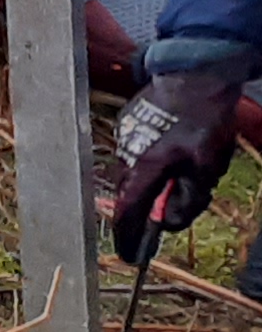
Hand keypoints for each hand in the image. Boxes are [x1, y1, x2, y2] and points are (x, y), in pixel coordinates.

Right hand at [113, 74, 245, 261]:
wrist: (193, 74)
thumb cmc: (203, 122)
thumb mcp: (206, 170)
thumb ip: (188, 200)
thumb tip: (169, 221)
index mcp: (143, 170)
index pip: (128, 214)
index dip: (128, 239)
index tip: (129, 256)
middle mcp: (126, 156)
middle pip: (129, 196)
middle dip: (144, 212)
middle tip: (162, 220)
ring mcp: (124, 137)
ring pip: (133, 174)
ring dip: (149, 184)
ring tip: (180, 178)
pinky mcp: (129, 123)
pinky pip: (134, 153)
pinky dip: (148, 163)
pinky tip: (171, 154)